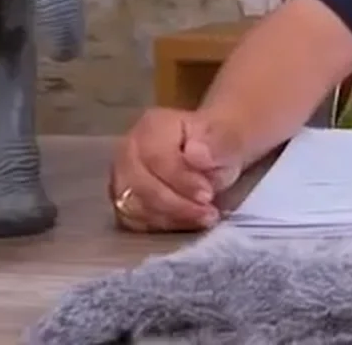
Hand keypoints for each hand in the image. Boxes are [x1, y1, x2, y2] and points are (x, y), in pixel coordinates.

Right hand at [108, 107, 242, 232]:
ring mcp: (122, 176)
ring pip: (134, 206)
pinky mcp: (123, 200)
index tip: (208, 195)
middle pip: (140, 184)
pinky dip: (162, 225)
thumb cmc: (217, 145)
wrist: (212, 154)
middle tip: (209, 213)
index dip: (181, 180)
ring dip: (171, 217)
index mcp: (153, 125)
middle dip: (177, 204)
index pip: (156, 156)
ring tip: (204, 218)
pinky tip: (187, 223)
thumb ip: (216, 143)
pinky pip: (134, 220)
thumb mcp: (229, 138)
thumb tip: (196, 153)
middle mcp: (129, 149)